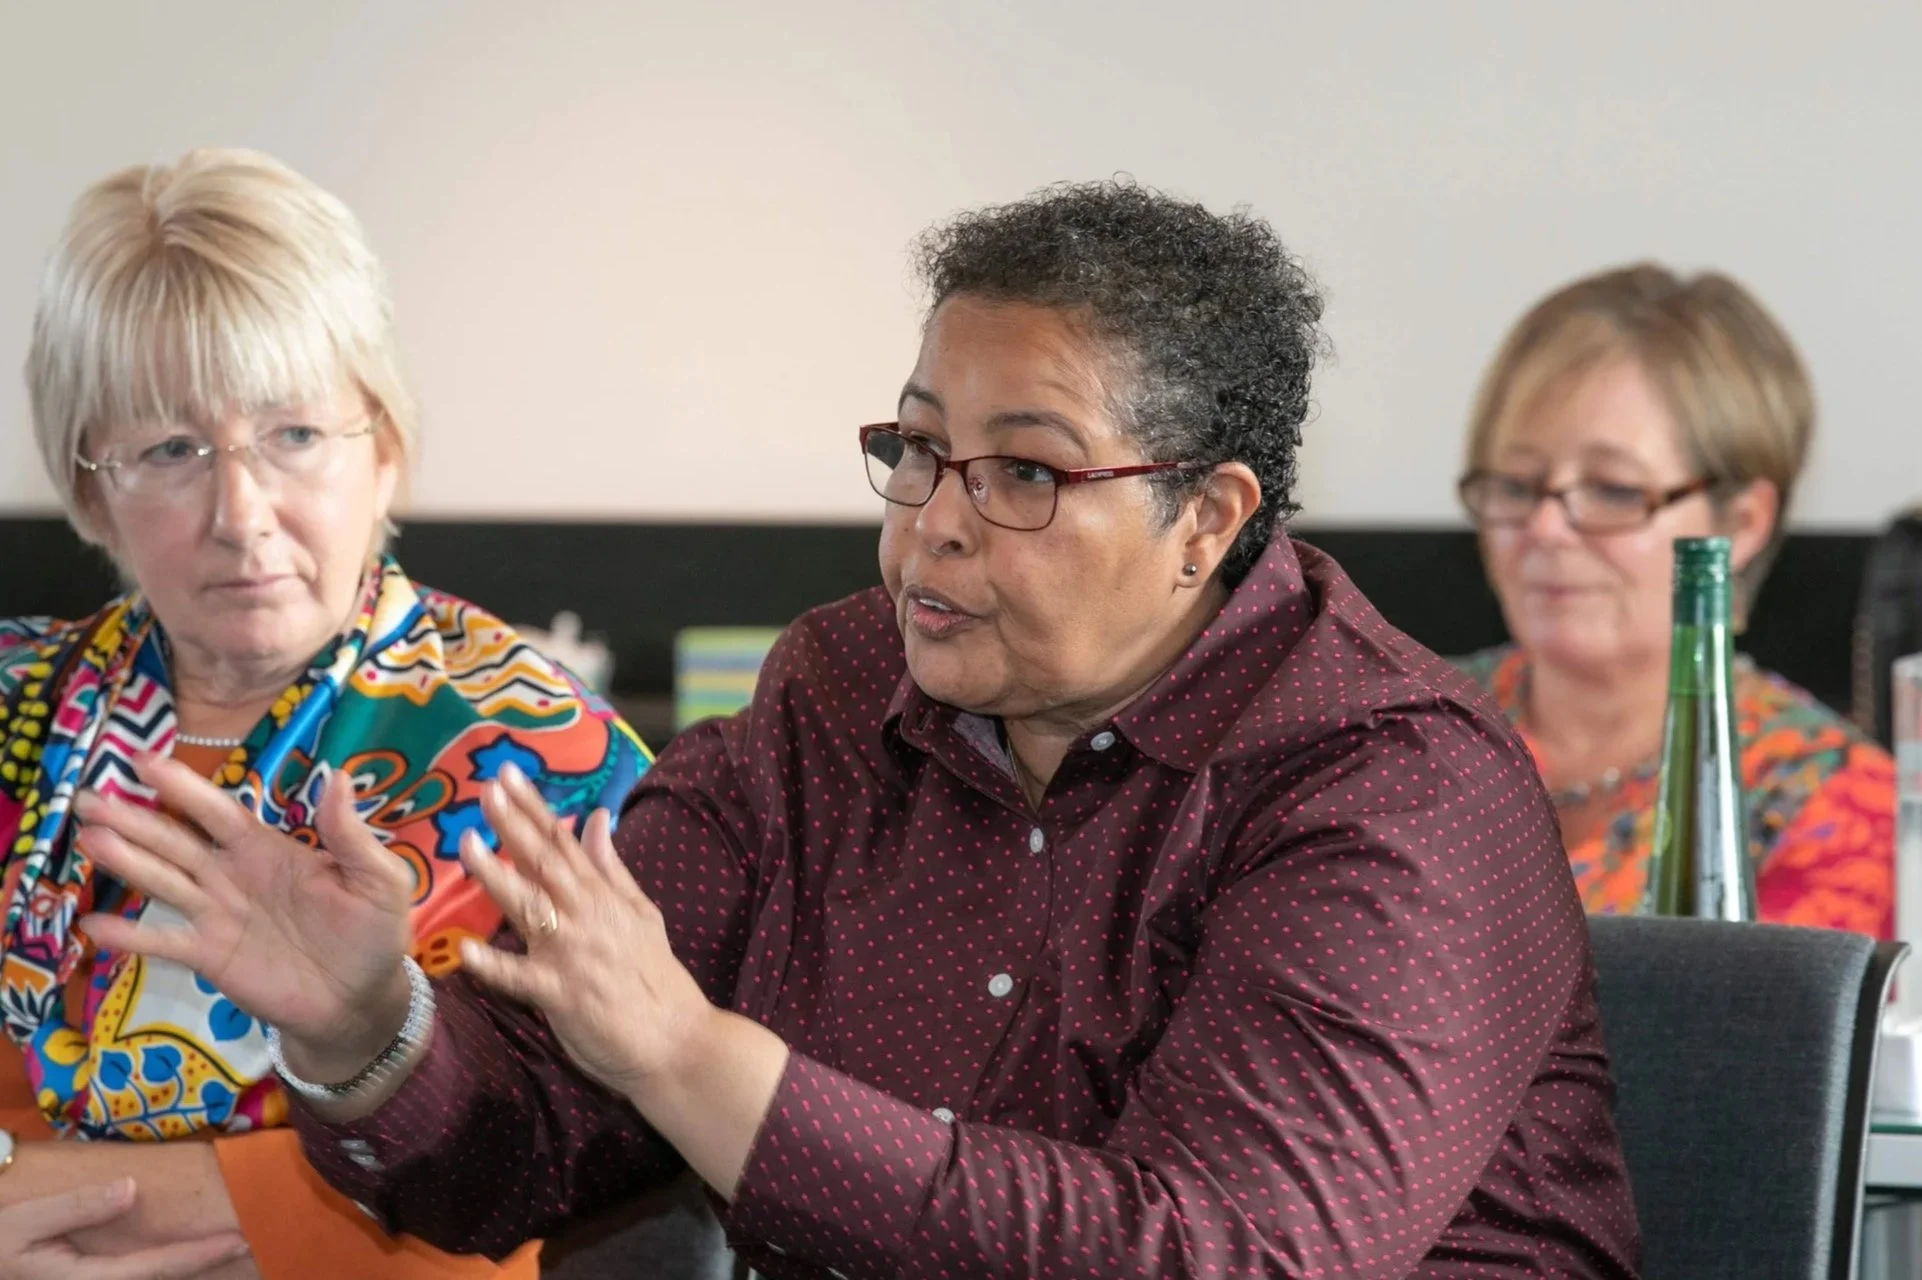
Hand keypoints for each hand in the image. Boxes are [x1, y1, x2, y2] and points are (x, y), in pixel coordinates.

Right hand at [0, 1179, 249, 1279]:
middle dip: (204, 1266)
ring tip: (228, 1247)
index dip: (200, 1254)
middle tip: (250, 1242)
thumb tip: (131, 1189)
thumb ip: (78, 1207)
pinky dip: (164, 1268)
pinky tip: (186, 1255)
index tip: (237, 1239)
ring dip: (188, 1269)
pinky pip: (136, 1277)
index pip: (157, 1268)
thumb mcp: (27, 1219)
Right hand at [75, 754, 414, 1070]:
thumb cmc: (373, 933)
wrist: (360, 1001)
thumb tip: (338, 777)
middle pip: (176, 841)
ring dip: (126, 861)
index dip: (185, 788)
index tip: (145, 761)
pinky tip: (92, 925)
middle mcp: (233, 875)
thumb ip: (351, 835)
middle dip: (134, 819)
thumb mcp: (378, 880)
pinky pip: (165, 942)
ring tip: (89, 839)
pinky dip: (130, 935)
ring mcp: (216, 915)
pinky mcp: (209, 957)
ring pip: (163, 881)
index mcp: (269, 850)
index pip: (219, 812)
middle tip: (89, 797)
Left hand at [461, 764, 788, 1198]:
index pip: (564, 842)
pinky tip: (466, 950)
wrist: (677, 1039)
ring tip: (467, 844)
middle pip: (545, 862)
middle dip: (514, 823)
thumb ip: (613, 868)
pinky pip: (520, 978)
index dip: (534, 808)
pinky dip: (494, 965)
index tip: (508, 776)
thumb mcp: (642, 913)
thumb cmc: (656, 979)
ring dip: (496, 875)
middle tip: (487, 788)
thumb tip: (596, 819)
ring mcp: (572, 953)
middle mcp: (586, 916)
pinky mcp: (560, 994)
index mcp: (603, 897)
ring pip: (529, 906)